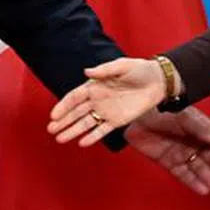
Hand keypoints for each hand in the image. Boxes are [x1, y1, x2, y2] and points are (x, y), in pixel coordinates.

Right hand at [47, 57, 165, 145]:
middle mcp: (97, 99)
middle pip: (77, 112)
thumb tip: (86, 71)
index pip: (75, 97)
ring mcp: (106, 111)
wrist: (158, 81)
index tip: (53, 116)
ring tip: (60, 140)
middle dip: (63, 121)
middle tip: (51, 130)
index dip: (63, 106)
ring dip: (73, 131)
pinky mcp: (117, 121)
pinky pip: (102, 130)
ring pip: (86, 123)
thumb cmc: (139, 70)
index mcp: (95, 85)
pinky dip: (92, 136)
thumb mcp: (122, 66)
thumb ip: (104, 70)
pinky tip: (82, 143)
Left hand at [126, 108, 209, 194]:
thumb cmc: (161, 108)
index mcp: (200, 126)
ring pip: (200, 167)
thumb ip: (200, 127)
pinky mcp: (168, 160)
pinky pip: (183, 173)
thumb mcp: (183, 115)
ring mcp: (181, 151)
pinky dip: (193, 182)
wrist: (135, 114)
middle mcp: (193, 140)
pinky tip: (203, 189)